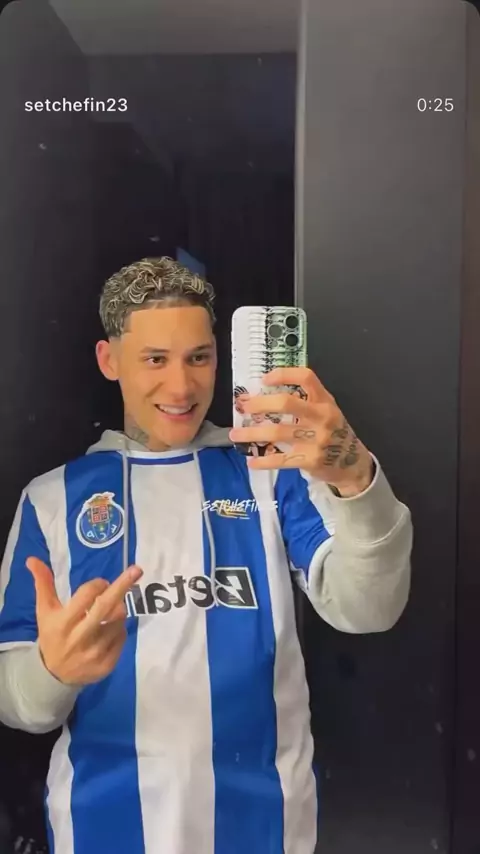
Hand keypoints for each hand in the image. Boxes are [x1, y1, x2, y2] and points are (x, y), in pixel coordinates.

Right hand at [26, 557, 142, 685]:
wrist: (54, 675)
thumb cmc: (51, 635)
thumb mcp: (45, 611)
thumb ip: (43, 584)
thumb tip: (32, 559)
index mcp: (62, 623)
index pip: (86, 596)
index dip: (97, 585)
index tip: (102, 583)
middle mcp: (79, 639)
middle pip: (105, 607)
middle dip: (122, 586)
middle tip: (136, 570)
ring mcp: (94, 653)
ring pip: (118, 622)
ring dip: (119, 611)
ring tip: (110, 611)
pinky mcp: (107, 665)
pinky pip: (122, 638)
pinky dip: (119, 629)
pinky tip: (109, 630)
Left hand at [229, 368, 373, 496]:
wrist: (353, 463)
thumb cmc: (333, 432)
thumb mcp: (327, 411)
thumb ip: (305, 401)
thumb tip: (265, 395)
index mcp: (325, 400)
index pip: (306, 377)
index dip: (283, 374)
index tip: (264, 379)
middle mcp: (321, 417)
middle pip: (286, 403)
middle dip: (260, 403)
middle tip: (243, 406)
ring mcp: (316, 439)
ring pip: (278, 432)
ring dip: (252, 433)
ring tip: (235, 434)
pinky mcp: (310, 460)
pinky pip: (281, 459)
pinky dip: (263, 461)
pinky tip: (251, 461)